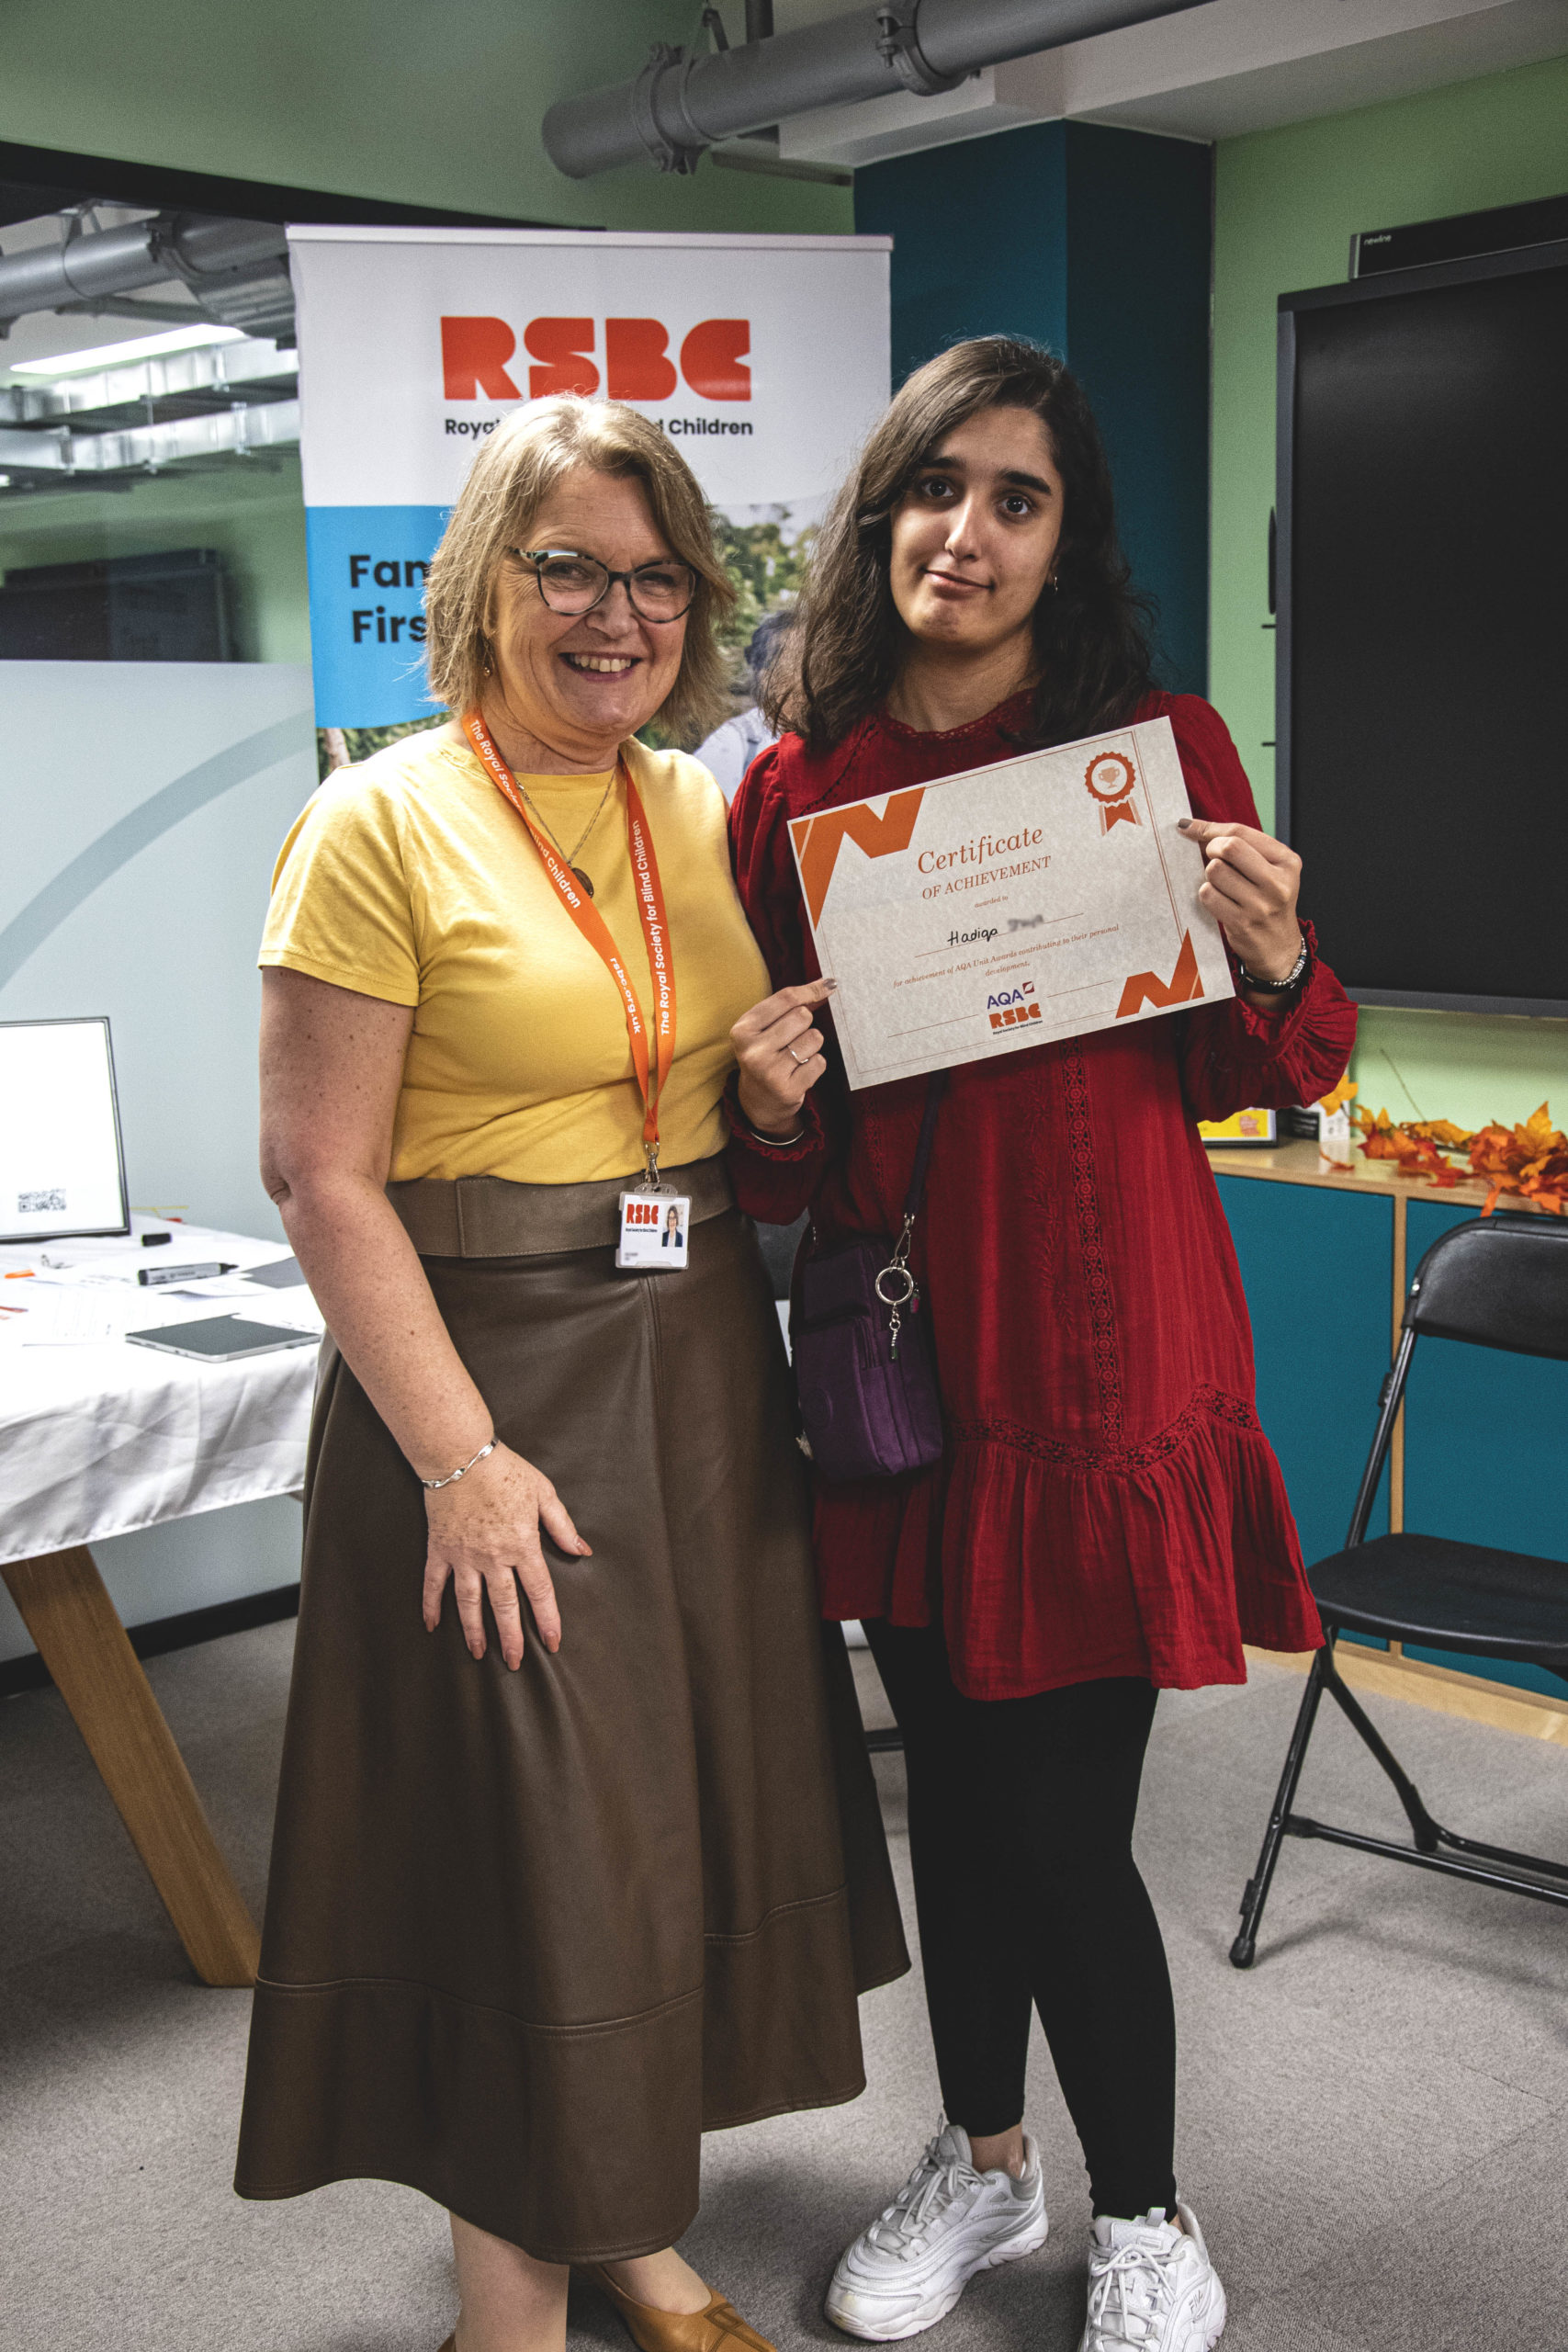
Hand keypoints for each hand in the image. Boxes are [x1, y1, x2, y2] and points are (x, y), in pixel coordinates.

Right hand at [421, 1440, 589, 1669]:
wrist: (461, 1455)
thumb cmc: (506, 1472)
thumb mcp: (544, 1494)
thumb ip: (562, 1526)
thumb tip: (582, 1551)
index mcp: (522, 1545)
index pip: (539, 1592)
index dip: (547, 1620)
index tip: (552, 1643)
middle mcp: (493, 1557)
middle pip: (504, 1606)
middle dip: (510, 1638)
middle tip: (513, 1663)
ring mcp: (463, 1556)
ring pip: (469, 1603)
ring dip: (474, 1631)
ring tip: (477, 1654)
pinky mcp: (440, 1549)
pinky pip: (433, 1583)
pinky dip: (431, 1605)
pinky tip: (431, 1625)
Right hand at [730, 978, 835, 1138]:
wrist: (759, 1101)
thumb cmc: (766, 1054)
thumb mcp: (767, 1028)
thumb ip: (791, 1006)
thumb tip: (826, 985)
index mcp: (743, 1029)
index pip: (785, 998)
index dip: (811, 989)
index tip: (830, 985)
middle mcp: (753, 1050)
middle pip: (802, 1016)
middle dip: (805, 1024)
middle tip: (793, 1039)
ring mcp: (769, 1071)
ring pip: (814, 1038)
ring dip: (812, 1045)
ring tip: (796, 1057)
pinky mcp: (788, 1089)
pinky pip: (819, 1062)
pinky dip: (815, 1064)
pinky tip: (800, 1072)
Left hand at [1180, 818, 1302, 984]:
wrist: (1279, 947)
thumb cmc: (1269, 901)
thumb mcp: (1270, 869)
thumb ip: (1242, 846)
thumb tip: (1191, 827)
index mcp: (1287, 861)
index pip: (1242, 833)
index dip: (1210, 828)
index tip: (1188, 828)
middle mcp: (1277, 882)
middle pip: (1229, 847)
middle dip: (1212, 849)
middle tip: (1214, 859)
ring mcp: (1260, 905)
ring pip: (1214, 870)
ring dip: (1210, 875)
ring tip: (1223, 885)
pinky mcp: (1241, 923)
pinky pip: (1208, 895)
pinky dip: (1207, 894)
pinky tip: (1219, 900)